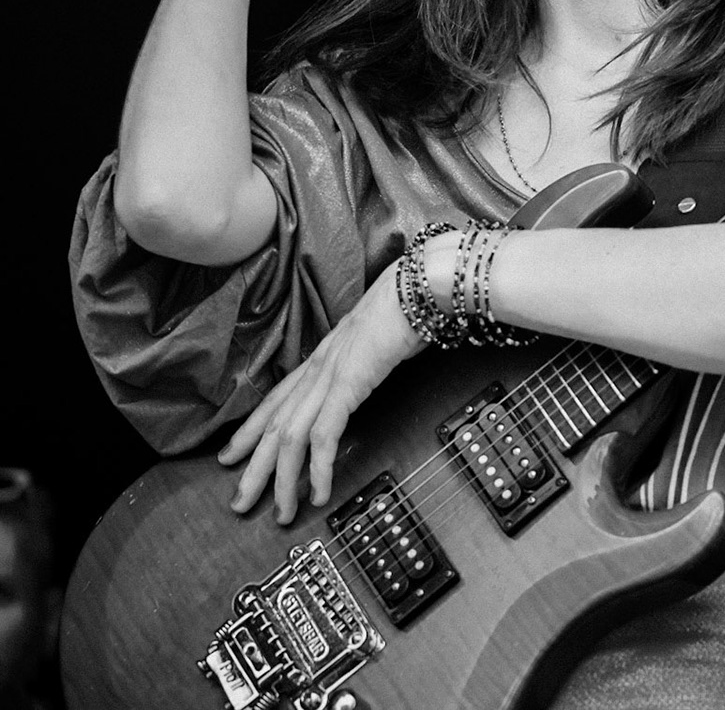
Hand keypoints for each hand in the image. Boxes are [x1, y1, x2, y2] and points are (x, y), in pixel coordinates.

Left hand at [219, 258, 424, 523]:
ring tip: (282, 512)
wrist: (418, 287)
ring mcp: (328, 377)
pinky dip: (317, 469)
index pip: (274, 402)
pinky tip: (318, 492)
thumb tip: (369, 372)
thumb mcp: (377, 342)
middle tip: (239, 502)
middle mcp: (316, 369)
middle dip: (253, 470)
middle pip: (273, 427)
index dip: (249, 433)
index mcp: (321, 359)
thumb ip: (365, 361)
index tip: (231, 457)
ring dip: (283, 481)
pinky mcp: (347, 385)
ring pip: (290, 438)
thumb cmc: (405, 308)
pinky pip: (323, 435)